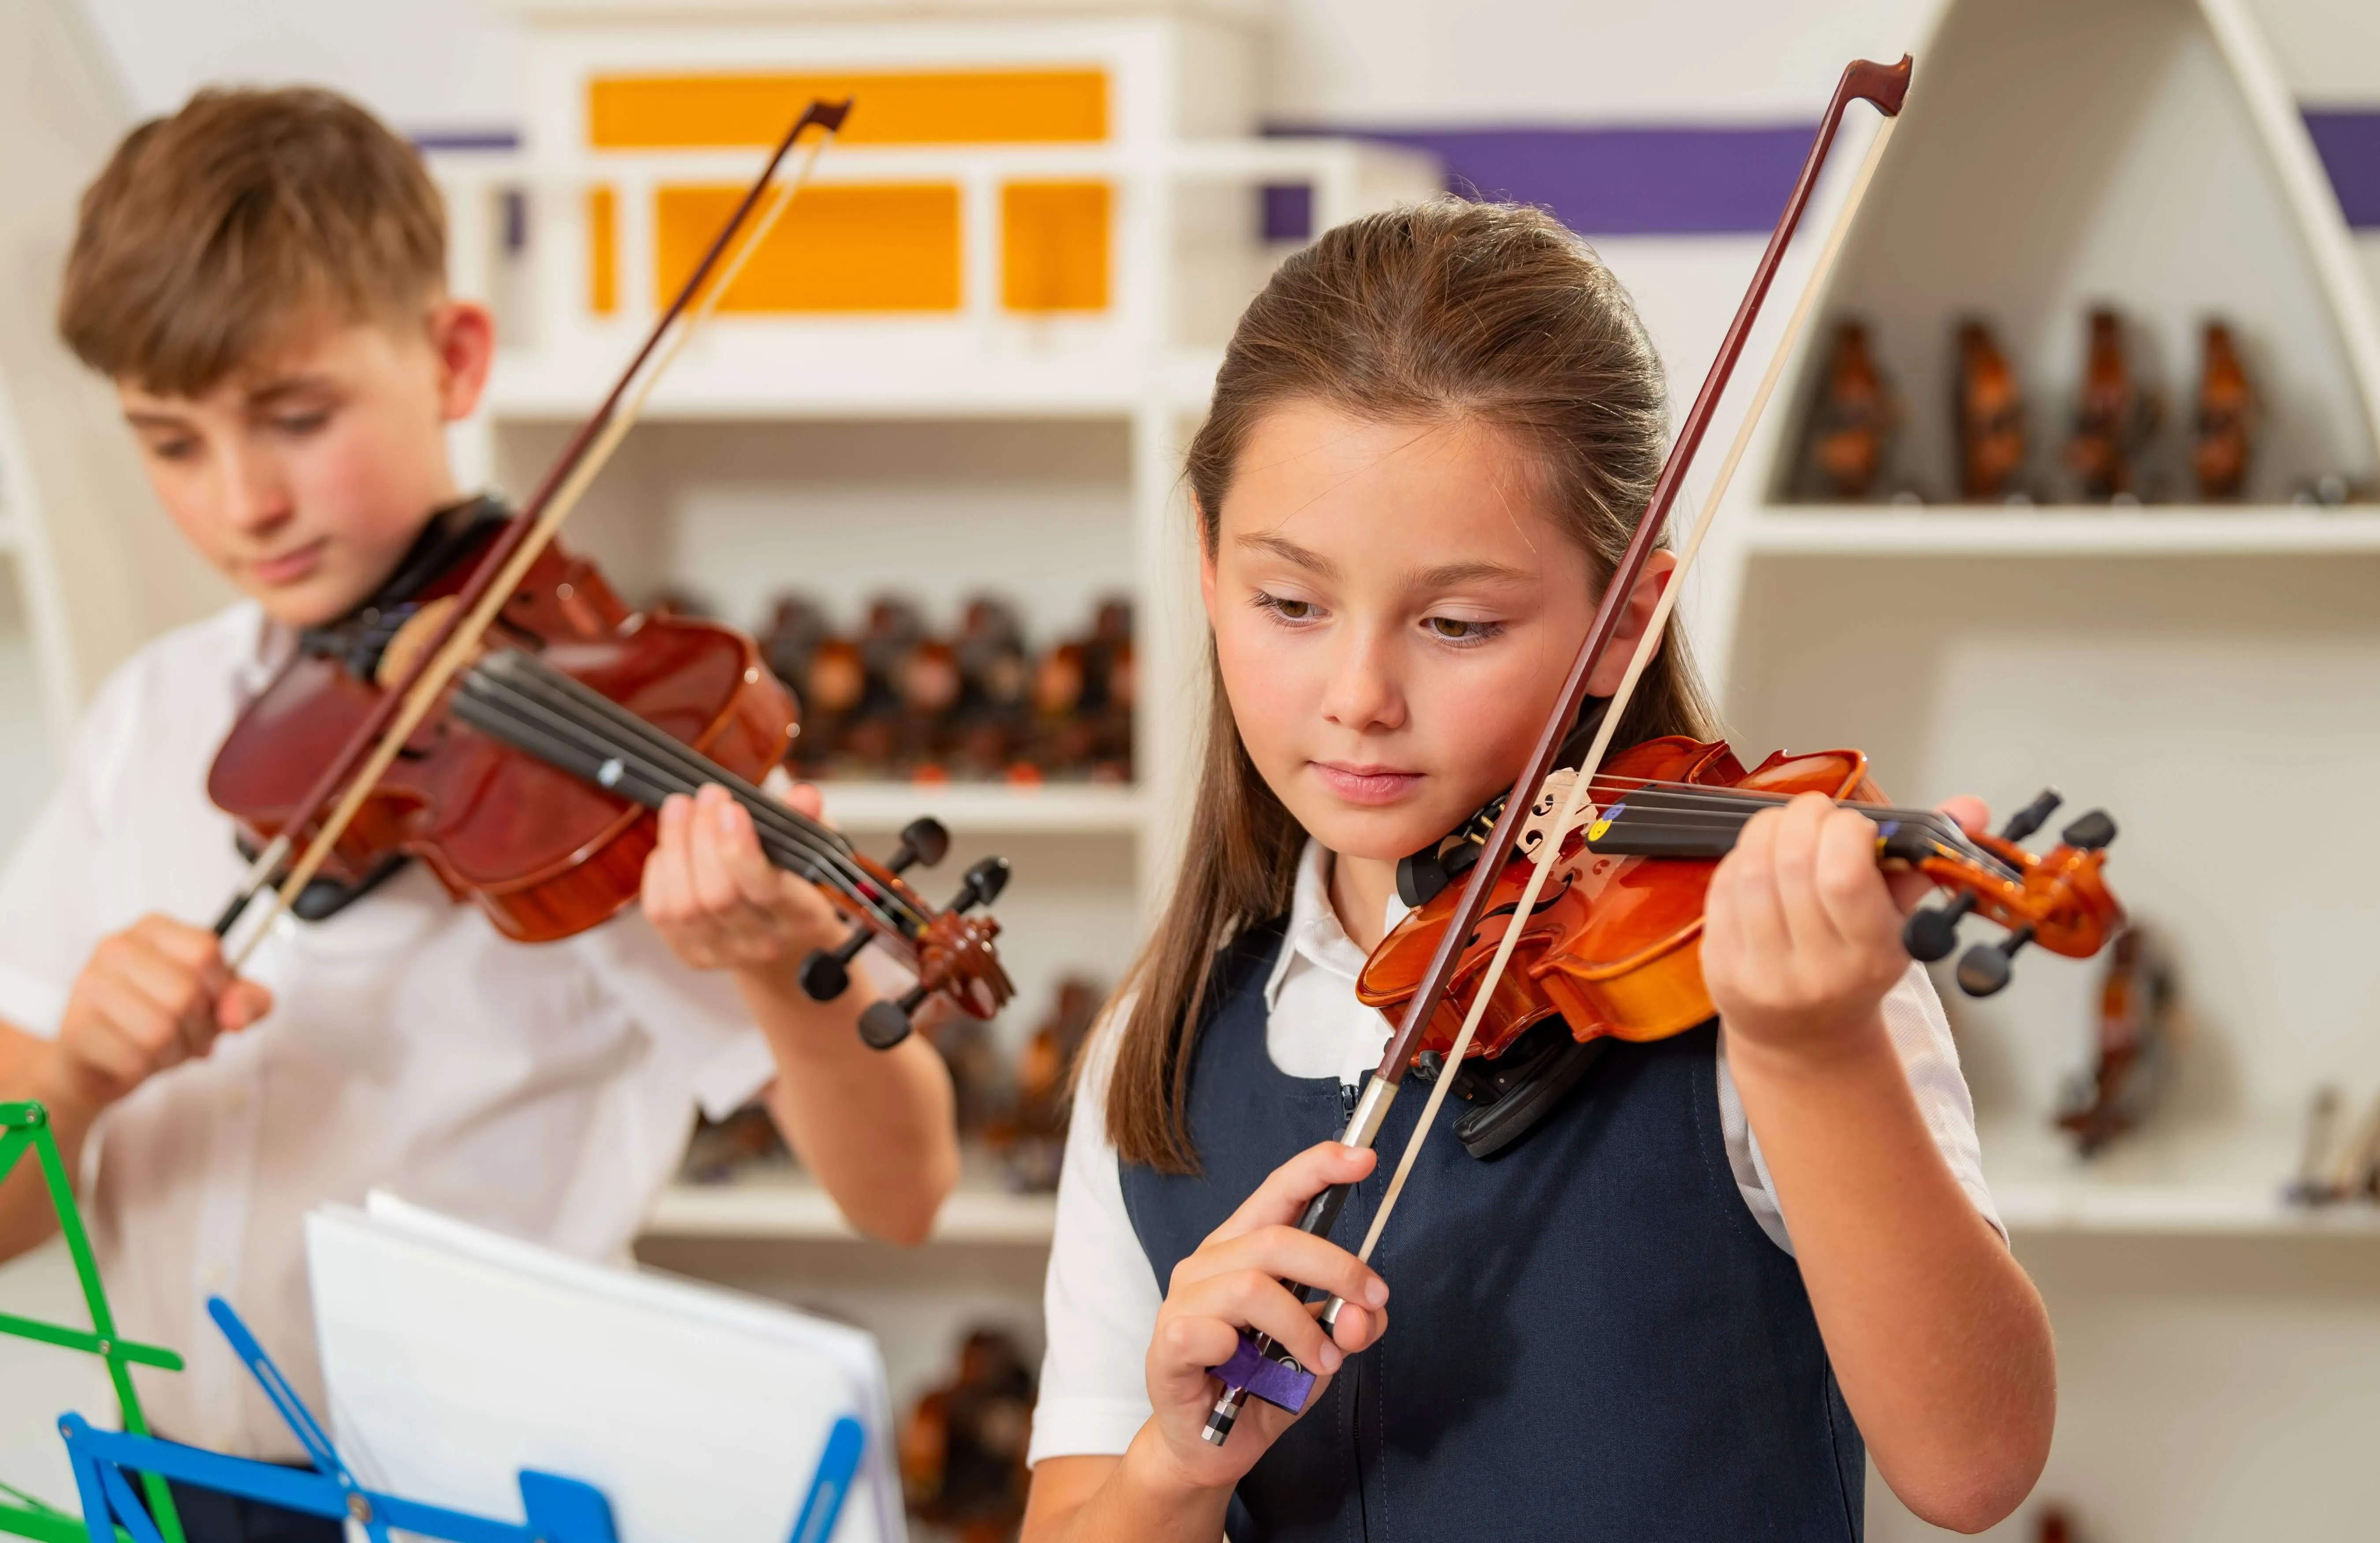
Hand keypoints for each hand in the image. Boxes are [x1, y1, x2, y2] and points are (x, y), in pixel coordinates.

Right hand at [41, 915, 272, 1113]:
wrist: (100, 1062)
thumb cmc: (162, 1022)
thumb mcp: (216, 1005)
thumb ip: (247, 1001)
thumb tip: (236, 1016)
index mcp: (154, 929)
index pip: (205, 951)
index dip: (221, 989)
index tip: (213, 1004)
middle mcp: (116, 947)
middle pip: (185, 993)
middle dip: (200, 1029)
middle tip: (189, 1037)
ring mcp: (88, 984)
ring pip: (159, 1030)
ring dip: (173, 1053)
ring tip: (162, 1048)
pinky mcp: (75, 1027)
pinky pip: (133, 1059)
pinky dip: (145, 1069)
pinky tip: (134, 1060)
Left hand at [643, 782, 845, 979]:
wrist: (787, 945)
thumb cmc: (798, 887)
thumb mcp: (813, 851)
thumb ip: (807, 822)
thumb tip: (802, 796)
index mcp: (803, 917)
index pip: (766, 889)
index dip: (740, 849)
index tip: (731, 808)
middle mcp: (764, 944)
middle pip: (717, 895)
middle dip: (703, 837)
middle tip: (707, 795)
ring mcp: (725, 954)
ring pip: (684, 904)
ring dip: (676, 847)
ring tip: (680, 807)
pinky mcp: (693, 955)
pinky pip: (660, 913)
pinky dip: (660, 871)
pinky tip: (670, 846)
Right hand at [1139, 1142, 1388, 1493]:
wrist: (1207, 1446)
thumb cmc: (1259, 1386)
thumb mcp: (1321, 1351)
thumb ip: (1351, 1325)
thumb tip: (1365, 1312)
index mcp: (1243, 1250)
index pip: (1279, 1192)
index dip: (1319, 1168)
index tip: (1364, 1158)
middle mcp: (1209, 1264)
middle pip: (1276, 1239)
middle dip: (1336, 1266)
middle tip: (1370, 1300)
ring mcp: (1183, 1302)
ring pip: (1251, 1287)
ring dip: (1301, 1326)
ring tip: (1322, 1363)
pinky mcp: (1167, 1343)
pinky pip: (1207, 1332)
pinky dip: (1242, 1353)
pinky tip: (1250, 1373)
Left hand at [1702, 791, 1984, 1063]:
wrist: (1806, 1039)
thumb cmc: (1856, 970)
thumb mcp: (1902, 925)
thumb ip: (1927, 861)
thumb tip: (1971, 806)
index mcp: (1868, 956)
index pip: (1844, 876)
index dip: (1844, 830)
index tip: (1854, 825)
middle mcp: (1814, 969)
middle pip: (1793, 863)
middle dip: (1804, 817)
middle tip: (1818, 813)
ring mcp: (1762, 972)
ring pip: (1751, 870)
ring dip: (1768, 829)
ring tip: (1788, 827)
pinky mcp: (1720, 966)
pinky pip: (1722, 888)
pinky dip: (1741, 856)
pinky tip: (1760, 856)